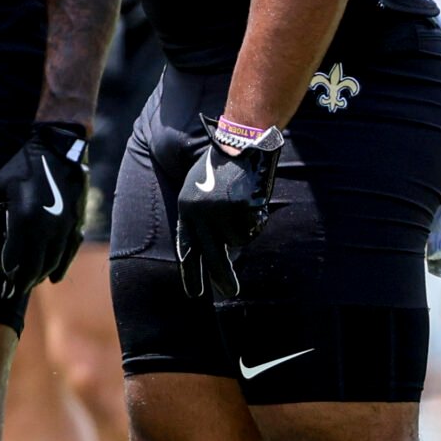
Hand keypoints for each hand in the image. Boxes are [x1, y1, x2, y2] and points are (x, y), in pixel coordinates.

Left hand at [0, 121, 89, 295]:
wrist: (58, 152)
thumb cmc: (21, 168)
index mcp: (23, 217)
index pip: (14, 257)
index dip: (7, 274)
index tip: (1, 287)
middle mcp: (46, 227)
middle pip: (34, 265)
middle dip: (22, 282)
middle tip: (11, 293)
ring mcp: (64, 228)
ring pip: (52, 262)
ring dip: (39, 276)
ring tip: (27, 284)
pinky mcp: (76, 225)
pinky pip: (68, 254)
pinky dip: (60, 267)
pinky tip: (52, 278)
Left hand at [176, 119, 282, 298]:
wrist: (237, 145)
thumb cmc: (219, 169)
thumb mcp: (200, 193)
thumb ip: (202, 221)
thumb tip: (217, 254)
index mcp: (186, 211)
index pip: (187, 250)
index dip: (191, 273)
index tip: (194, 294)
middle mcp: (201, 216)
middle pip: (213, 259)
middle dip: (221, 278)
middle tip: (230, 294)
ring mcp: (223, 214)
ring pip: (237, 241)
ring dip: (242, 229)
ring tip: (239, 203)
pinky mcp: (243, 211)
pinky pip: (252, 228)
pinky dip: (254, 219)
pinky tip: (250, 199)